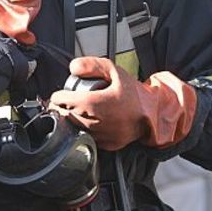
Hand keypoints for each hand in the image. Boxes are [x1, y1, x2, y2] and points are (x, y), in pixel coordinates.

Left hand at [49, 56, 196, 150]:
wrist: (154, 114)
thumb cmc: (134, 94)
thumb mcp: (114, 71)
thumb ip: (92, 65)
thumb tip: (73, 67)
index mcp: (95, 104)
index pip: (63, 101)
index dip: (58, 96)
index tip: (60, 94)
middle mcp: (95, 122)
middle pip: (65, 117)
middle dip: (61, 109)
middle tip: (63, 102)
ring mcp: (100, 136)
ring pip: (73, 129)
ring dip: (70, 120)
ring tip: (73, 111)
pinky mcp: (106, 145)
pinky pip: (87, 138)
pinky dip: (83, 130)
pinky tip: (87, 122)